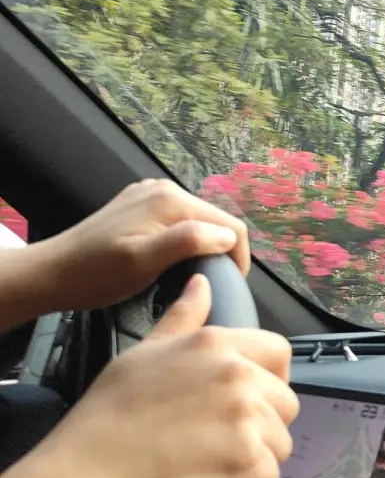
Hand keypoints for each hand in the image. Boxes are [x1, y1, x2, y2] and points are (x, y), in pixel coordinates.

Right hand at [26, 273, 296, 477]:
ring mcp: (246, 417)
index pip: (279, 352)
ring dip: (257, 459)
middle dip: (264, 425)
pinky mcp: (246, 460)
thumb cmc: (107, 418)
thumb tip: (203, 282)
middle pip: (286, 401)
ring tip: (217, 467)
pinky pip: (270, 476)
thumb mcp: (142, 354)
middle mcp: (238, 374)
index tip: (251, 400)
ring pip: (281, 442)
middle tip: (225, 441)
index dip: (271, 379)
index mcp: (215, 344)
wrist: (89, 477)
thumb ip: (182, 318)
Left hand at [35, 179, 250, 313]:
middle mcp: (165, 188)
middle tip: (210, 286)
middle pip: (216, 221)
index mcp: (172, 201)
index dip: (239, 259)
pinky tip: (169, 260)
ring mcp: (151, 193)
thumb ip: (188, 242)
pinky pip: (177, 220)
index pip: (231, 226)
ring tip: (191, 276)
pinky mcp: (139, 204)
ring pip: (198, 221)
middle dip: (221, 252)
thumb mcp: (144, 262)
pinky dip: (183, 239)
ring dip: (203, 246)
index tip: (230, 289)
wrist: (52, 272)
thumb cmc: (97, 275)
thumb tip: (228, 236)